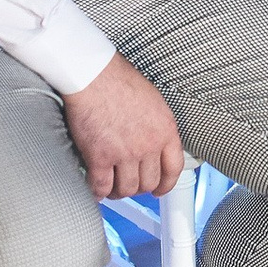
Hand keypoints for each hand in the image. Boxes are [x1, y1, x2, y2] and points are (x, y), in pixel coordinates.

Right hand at [63, 55, 183, 199]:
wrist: (93, 75)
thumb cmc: (118, 80)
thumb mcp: (153, 101)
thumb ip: (157, 126)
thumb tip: (154, 142)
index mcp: (165, 129)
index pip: (174, 168)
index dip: (166, 184)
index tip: (160, 188)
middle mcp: (148, 145)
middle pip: (148, 183)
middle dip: (138, 187)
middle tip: (129, 183)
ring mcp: (124, 153)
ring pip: (126, 189)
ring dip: (118, 191)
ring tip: (112, 186)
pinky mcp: (100, 157)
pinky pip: (101, 186)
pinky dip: (98, 191)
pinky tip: (96, 187)